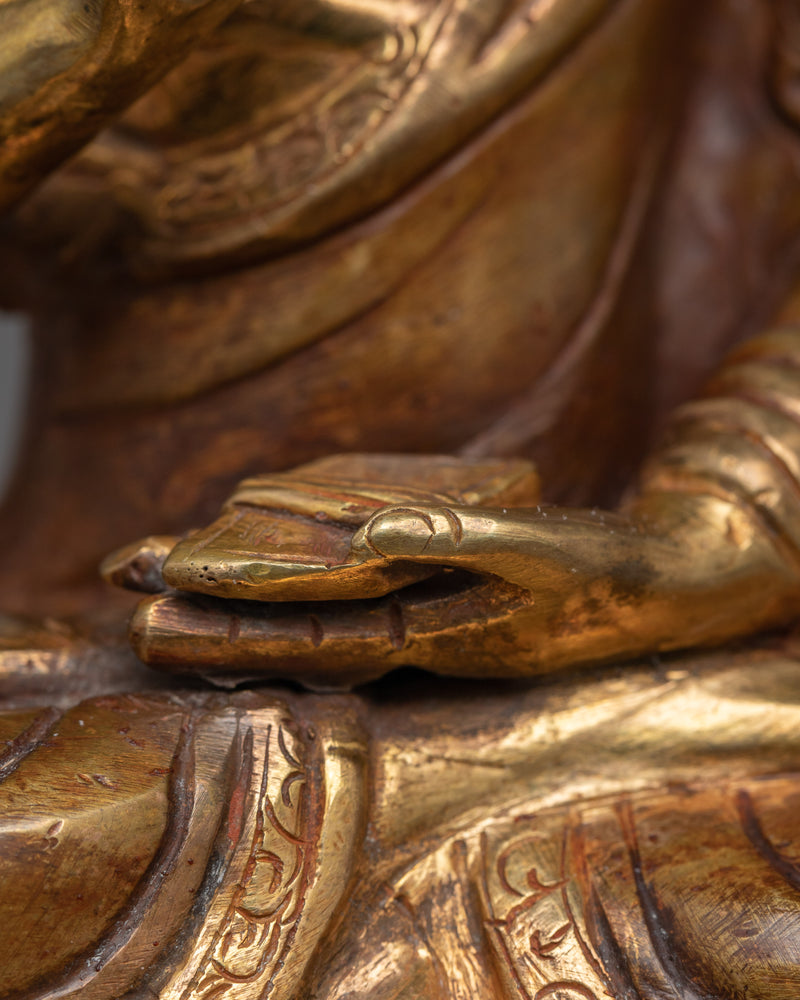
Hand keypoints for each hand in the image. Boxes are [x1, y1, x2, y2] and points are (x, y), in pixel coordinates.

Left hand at [106, 455, 799, 688]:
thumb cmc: (597, 575)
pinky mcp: (430, 597)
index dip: (227, 623)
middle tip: (123, 590)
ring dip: (243, 593)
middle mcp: (410, 635)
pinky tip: (267, 559)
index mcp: (430, 635)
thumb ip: (456, 541)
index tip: (150, 607)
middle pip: (293, 628)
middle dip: (209, 614)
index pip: (307, 634)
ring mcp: (417, 618)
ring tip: (170, 573)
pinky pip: (348, 590)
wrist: (647, 589)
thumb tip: (366, 533)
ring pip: (314, 609)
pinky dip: (298, 574)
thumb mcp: (537, 550)